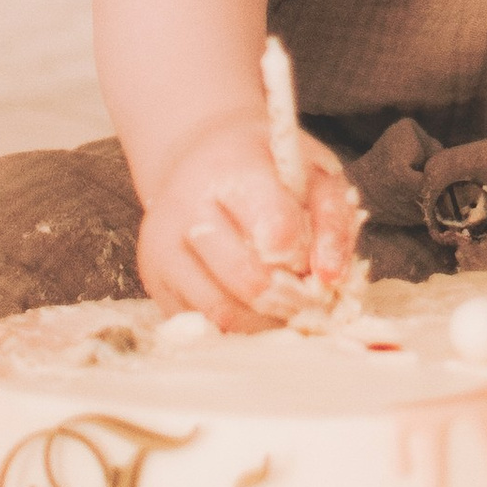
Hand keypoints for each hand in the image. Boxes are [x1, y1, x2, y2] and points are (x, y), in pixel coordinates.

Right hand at [137, 113, 360, 330]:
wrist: (200, 157)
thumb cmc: (266, 166)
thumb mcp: (312, 172)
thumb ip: (333, 220)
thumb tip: (331, 277)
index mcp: (231, 168)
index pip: (276, 231)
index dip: (306, 259)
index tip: (317, 263)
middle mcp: (186, 204)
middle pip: (247, 278)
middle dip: (290, 301)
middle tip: (310, 302)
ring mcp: (161, 243)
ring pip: (219, 311)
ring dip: (264, 323)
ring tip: (285, 310)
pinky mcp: (153, 276)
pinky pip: (198, 323)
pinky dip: (235, 329)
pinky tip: (254, 311)